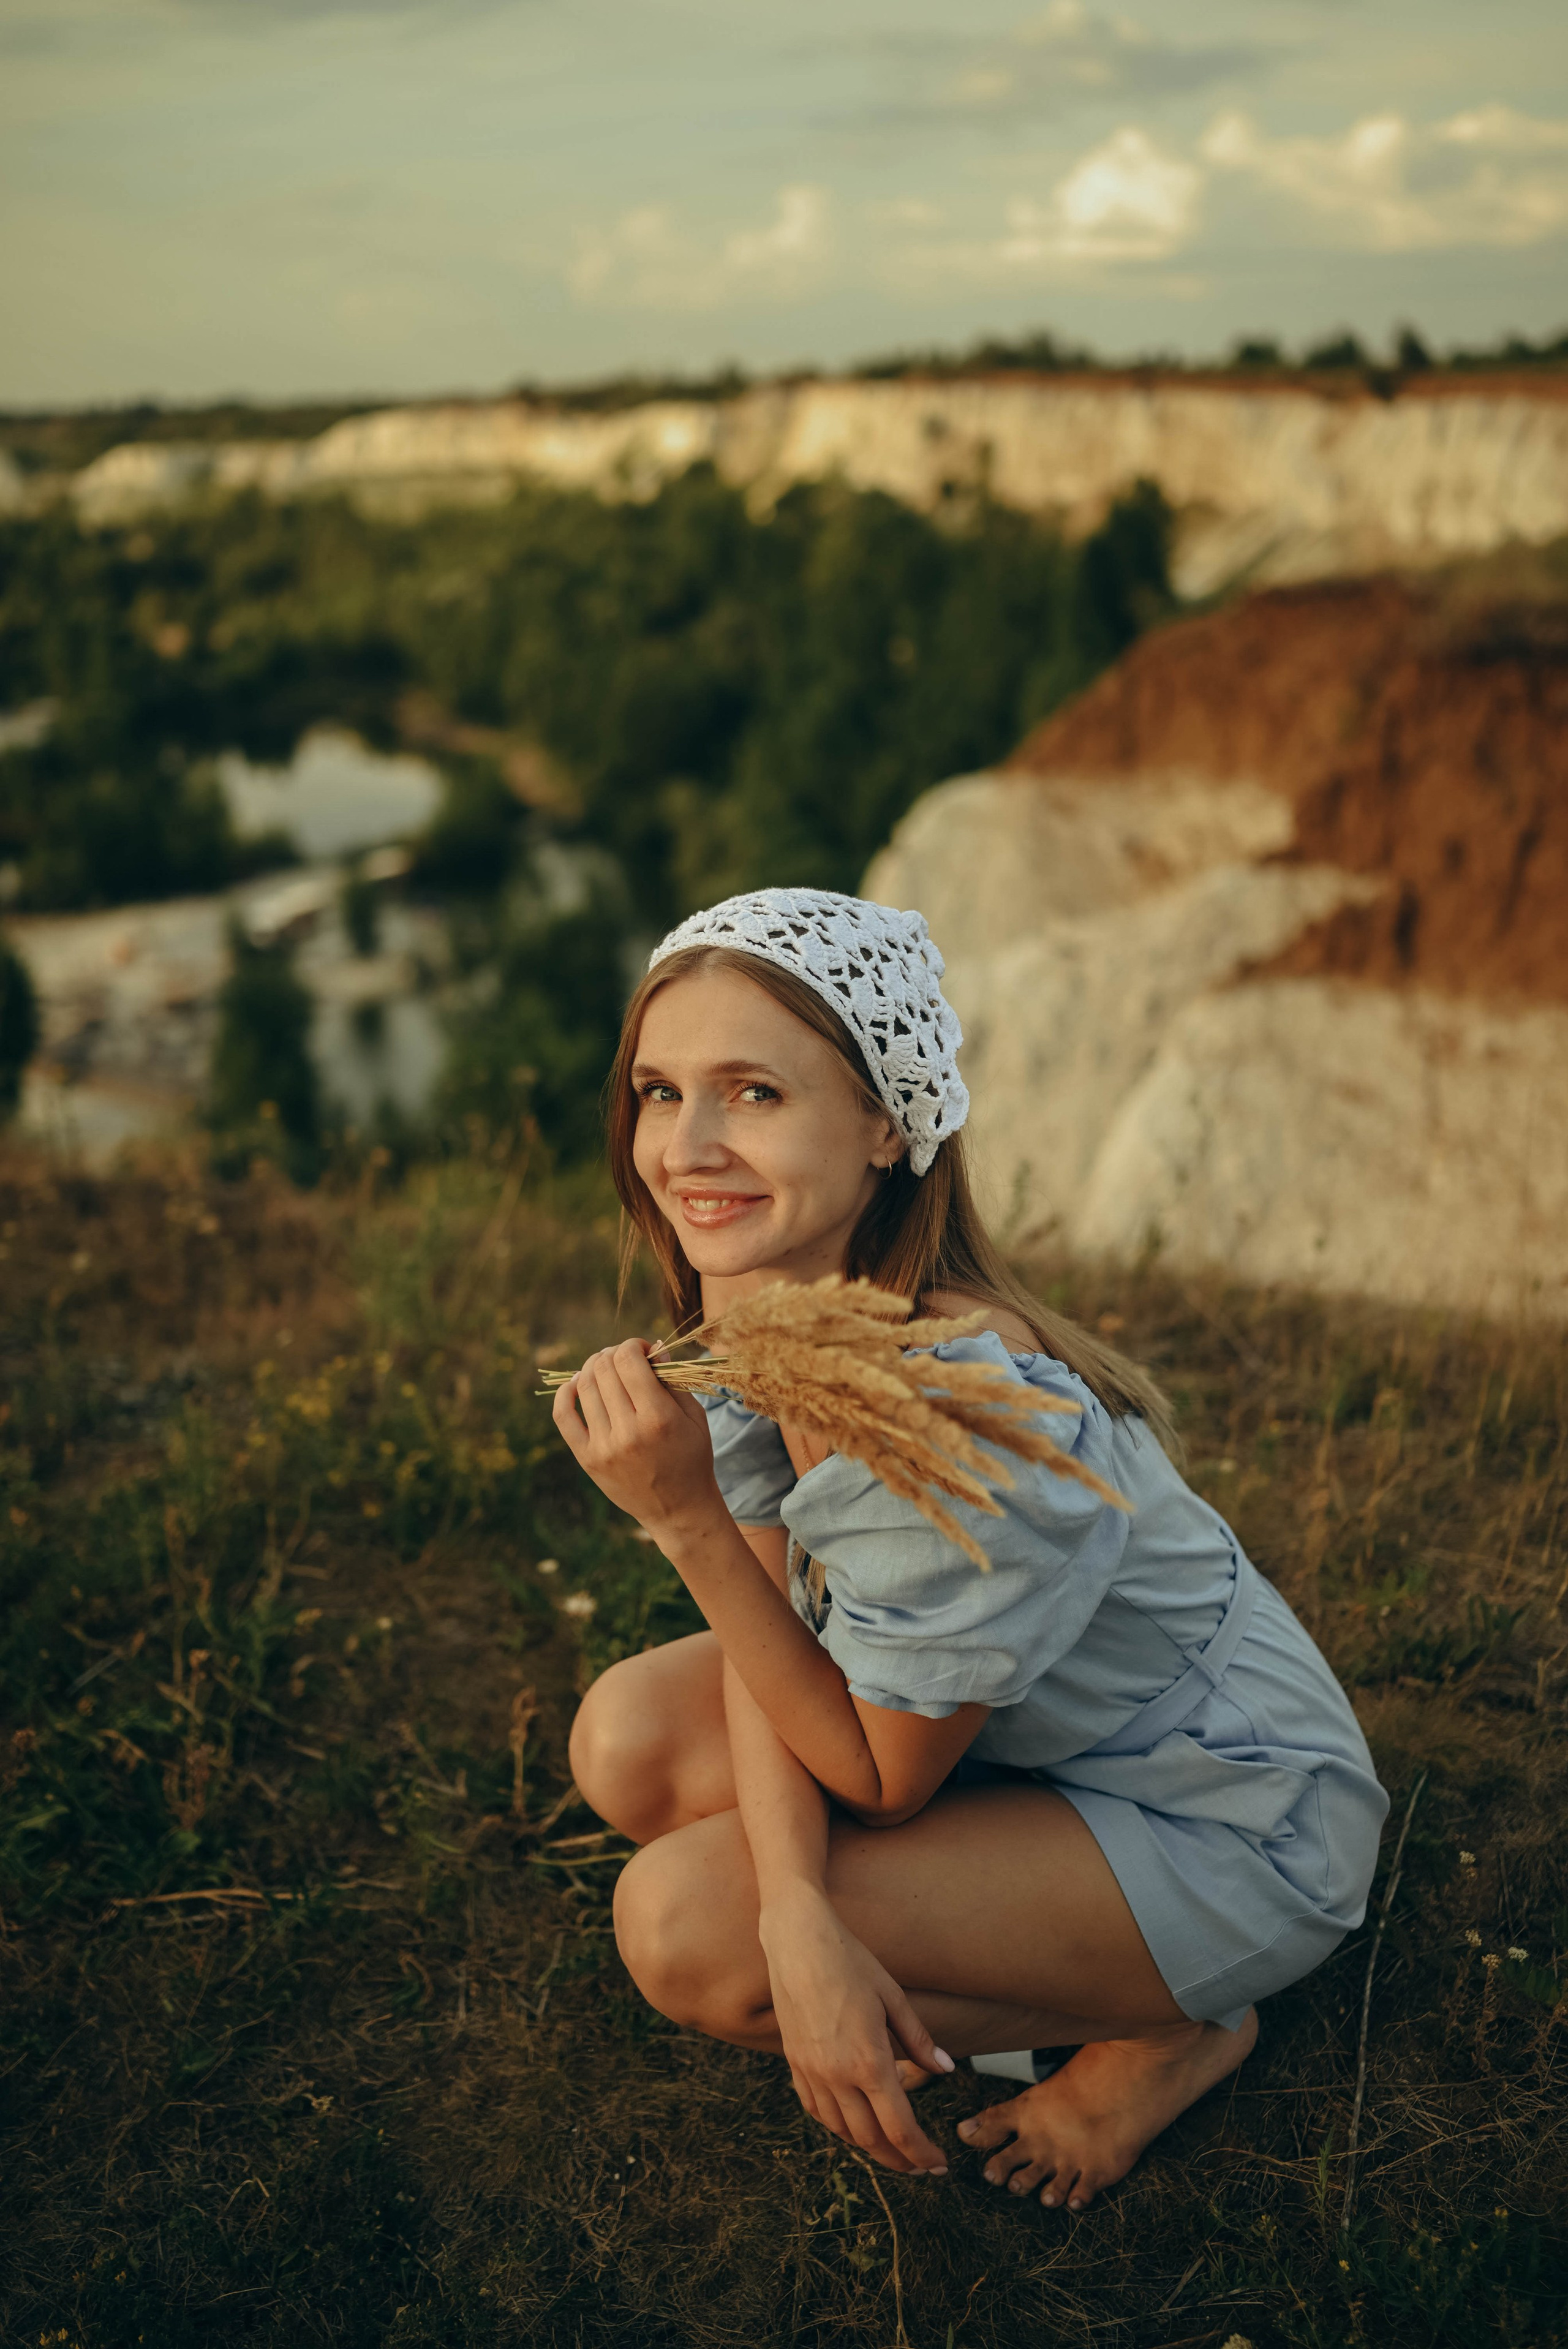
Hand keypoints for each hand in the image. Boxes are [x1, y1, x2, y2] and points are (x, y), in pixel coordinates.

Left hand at [552, 1339, 725, 1541]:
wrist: (677, 1509)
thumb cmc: (692, 1458)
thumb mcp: (694, 1417)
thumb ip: (672, 1381)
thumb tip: (653, 1348)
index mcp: (658, 1418)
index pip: (629, 1361)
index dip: (633, 1345)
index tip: (643, 1350)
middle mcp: (628, 1431)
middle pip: (605, 1369)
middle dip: (614, 1353)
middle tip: (625, 1358)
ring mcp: (604, 1446)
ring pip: (585, 1386)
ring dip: (594, 1366)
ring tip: (606, 1367)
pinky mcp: (587, 1459)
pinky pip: (564, 1416)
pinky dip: (565, 1393)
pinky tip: (577, 1383)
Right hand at [759, 1885, 954, 2174]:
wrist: (797, 1942)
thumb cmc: (850, 1963)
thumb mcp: (893, 1997)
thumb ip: (919, 2040)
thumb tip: (946, 2069)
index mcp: (869, 2061)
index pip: (900, 2128)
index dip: (922, 2154)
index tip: (939, 2165)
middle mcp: (838, 2076)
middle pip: (871, 2139)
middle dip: (900, 2159)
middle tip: (921, 2165)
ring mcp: (812, 2073)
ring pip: (842, 2130)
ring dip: (869, 2145)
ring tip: (892, 2147)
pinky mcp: (795, 2064)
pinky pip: (817, 2110)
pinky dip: (838, 2125)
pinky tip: (852, 2122)